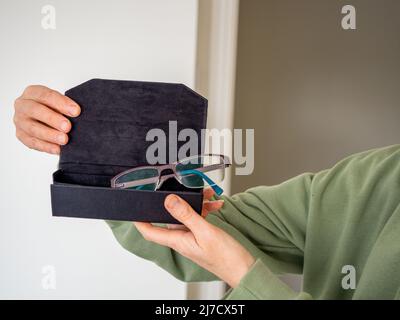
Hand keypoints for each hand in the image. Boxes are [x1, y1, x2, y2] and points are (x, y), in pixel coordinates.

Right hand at [13, 85, 80, 153]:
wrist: (48, 119)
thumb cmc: (56, 108)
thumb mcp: (61, 103)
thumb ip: (66, 106)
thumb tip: (77, 113)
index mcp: (32, 92)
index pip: (45, 95)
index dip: (61, 103)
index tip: (76, 111)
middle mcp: (22, 105)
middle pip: (35, 110)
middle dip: (53, 119)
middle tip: (68, 126)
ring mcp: (20, 121)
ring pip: (33, 128)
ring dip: (50, 135)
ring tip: (64, 140)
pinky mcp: (21, 135)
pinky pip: (32, 142)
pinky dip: (46, 146)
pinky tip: (58, 149)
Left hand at [135, 189, 254, 287]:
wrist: (244, 268)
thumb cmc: (226, 258)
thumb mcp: (205, 232)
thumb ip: (187, 215)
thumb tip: (169, 201)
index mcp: (178, 241)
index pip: (150, 232)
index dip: (140, 221)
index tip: (134, 208)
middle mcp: (183, 239)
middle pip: (171, 217)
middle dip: (178, 201)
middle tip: (187, 189)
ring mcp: (193, 238)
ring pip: (188, 215)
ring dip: (197, 203)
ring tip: (208, 195)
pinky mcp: (203, 236)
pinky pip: (199, 219)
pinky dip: (206, 210)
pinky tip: (215, 205)